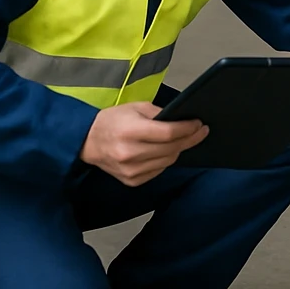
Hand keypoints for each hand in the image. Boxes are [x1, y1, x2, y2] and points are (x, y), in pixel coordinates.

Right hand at [80, 102, 208, 186]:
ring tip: (186, 139)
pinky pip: (159, 170)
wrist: (88, 142)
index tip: (199, 124)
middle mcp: (130, 154)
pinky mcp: (132, 181)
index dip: (187, 128)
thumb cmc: (112, 121)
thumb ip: (159, 113)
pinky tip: (167, 151)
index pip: (168, 133)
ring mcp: (131, 170)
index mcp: (130, 132)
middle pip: (171, 148)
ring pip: (168, 161)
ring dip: (179, 150)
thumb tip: (182, 119)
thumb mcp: (135, 107)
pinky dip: (166, 160)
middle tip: (201, 130)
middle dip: (190, 138)